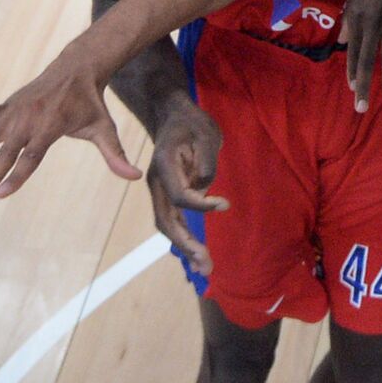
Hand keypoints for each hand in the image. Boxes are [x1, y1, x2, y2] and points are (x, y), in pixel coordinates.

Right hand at [0, 47, 141, 202]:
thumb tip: (135, 177)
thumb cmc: (90, 104)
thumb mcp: (104, 129)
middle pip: (6, 152)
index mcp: (49, 127)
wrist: (76, 70)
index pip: (31, 157)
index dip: (16, 177)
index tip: (1, 195)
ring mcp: (13, 112)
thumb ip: (115, 155)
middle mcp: (28, 120)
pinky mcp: (5, 106)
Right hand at [147, 103, 226, 275]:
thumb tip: (203, 188)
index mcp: (164, 165)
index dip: (201, 204)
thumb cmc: (192, 122)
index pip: (180, 195)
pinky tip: (196, 254)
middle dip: (186, 244)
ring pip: (168, 224)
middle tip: (205, 263)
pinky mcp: (168, 193)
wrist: (174, 114)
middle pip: (166, 219)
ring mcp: (160, 189)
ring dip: (185, 247)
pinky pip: (174, 219)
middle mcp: (157, 181)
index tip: (224, 203)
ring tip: (204, 268)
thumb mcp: (205, 134)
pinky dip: (184, 238)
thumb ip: (205, 162)